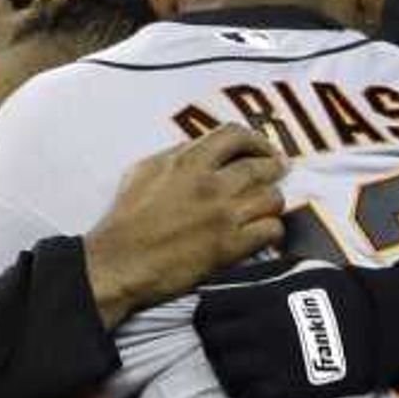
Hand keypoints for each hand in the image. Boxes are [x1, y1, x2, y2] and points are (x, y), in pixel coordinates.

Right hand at [84, 127, 286, 322]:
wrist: (119, 262)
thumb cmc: (126, 219)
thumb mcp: (143, 171)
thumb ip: (176, 155)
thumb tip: (201, 149)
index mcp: (188, 161)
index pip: (236, 135)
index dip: (256, 140)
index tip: (261, 148)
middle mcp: (211, 184)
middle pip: (263, 166)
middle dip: (275, 168)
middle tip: (279, 172)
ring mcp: (223, 215)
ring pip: (272, 198)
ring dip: (272, 202)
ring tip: (265, 207)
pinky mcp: (230, 247)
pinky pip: (271, 230)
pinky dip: (271, 230)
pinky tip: (261, 232)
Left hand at [194, 266, 389, 397]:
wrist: (378, 325)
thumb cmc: (334, 292)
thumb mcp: (295, 268)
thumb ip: (252, 275)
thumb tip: (212, 286)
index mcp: (263, 298)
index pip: (208, 311)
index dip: (205, 316)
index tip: (213, 320)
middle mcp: (264, 329)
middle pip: (212, 342)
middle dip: (214, 342)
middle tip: (225, 344)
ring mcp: (275, 361)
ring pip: (225, 370)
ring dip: (226, 367)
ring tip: (239, 363)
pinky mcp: (289, 388)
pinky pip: (247, 394)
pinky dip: (243, 388)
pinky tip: (253, 381)